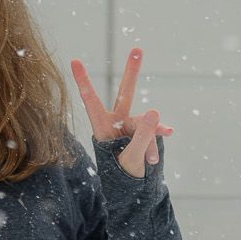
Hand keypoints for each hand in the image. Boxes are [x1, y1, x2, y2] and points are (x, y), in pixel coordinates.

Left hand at [70, 46, 171, 175]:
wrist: (133, 190)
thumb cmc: (123, 176)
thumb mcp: (132, 159)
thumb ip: (142, 137)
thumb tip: (154, 111)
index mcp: (102, 128)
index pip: (91, 101)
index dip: (83, 81)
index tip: (74, 61)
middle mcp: (117, 122)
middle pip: (125, 93)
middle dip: (133, 72)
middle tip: (138, 49)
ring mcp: (132, 126)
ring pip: (145, 123)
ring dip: (150, 142)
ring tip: (149, 160)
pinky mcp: (146, 131)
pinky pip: (155, 130)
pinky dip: (158, 140)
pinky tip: (165, 139)